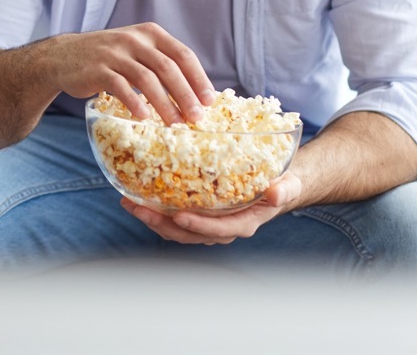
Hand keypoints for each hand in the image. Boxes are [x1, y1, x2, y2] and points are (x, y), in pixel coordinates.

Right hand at [42, 22, 215, 124]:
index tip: (209, 100)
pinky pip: (120, 86)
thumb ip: (160, 64)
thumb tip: (194, 95)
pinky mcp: (96, 69)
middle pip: (167, 67)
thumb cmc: (108, 58)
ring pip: (146, 78)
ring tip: (174, 124)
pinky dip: (134, 102)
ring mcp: (114, 53)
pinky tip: (143, 117)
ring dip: (164, 103)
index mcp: (150, 33)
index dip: (198, 78)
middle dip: (185, 94)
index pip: (182, 54)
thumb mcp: (136, 50)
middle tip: (196, 117)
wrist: (63, 56)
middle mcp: (134, 40)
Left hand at [120, 171, 302, 244]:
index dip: (199, 225)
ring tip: (129, 203)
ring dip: (151, 218)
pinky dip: (154, 211)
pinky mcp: (197, 215)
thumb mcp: (288, 184)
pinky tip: (136, 197)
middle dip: (161, 224)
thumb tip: (276, 192)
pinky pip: (172, 219)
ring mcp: (207, 224)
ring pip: (176, 229)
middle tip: (138, 208)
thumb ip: (284, 189)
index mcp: (243, 223)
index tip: (180, 216)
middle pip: (188, 233)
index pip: (219, 230)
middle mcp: (222, 228)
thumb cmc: (281, 184)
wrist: (274, 185)